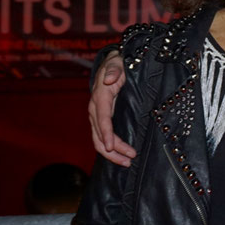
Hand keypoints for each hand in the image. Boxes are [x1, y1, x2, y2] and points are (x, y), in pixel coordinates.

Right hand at [88, 51, 135, 166]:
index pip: (102, 118)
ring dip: (112, 154)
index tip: (112, 146)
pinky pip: (103, 137)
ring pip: (99, 140)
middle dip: (113, 150)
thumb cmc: (117, 63)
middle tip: (129, 159)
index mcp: (100, 97)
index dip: (106, 133)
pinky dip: (111, 149)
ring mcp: (97, 116)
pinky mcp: (101, 120)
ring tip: (128, 162)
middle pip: (99, 135)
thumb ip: (114, 69)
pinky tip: (122, 156)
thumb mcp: (117, 62)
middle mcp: (95, 109)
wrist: (112, 63)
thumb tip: (109, 79)